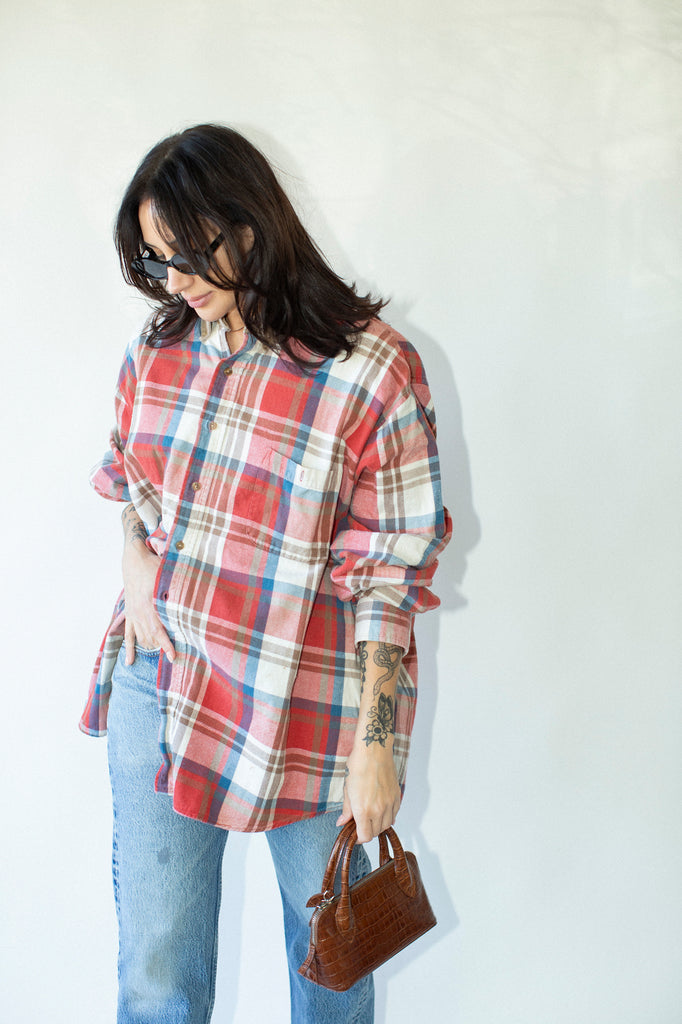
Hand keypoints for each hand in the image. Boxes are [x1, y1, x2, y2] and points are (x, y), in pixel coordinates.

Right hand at [122, 540, 174, 665]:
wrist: (133, 560)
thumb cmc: (153, 565)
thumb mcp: (167, 574)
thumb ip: (179, 587)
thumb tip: (197, 595)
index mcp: (149, 604)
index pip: (158, 630)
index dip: (166, 644)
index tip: (173, 656)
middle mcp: (140, 612)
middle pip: (150, 637)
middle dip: (161, 648)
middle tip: (174, 656)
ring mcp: (133, 614)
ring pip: (141, 638)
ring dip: (151, 646)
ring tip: (163, 651)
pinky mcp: (129, 614)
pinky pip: (127, 635)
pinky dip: (129, 649)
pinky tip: (130, 662)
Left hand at [336, 741, 401, 843]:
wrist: (374, 751)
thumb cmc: (358, 766)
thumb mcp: (347, 789)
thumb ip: (347, 809)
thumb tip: (342, 822)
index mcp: (363, 810)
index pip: (365, 837)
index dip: (359, 838)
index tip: (355, 834)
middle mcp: (378, 810)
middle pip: (376, 832)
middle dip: (367, 831)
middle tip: (360, 823)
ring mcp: (389, 803)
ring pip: (387, 824)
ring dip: (378, 824)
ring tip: (370, 816)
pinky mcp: (397, 796)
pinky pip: (394, 814)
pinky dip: (388, 816)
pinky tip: (381, 810)